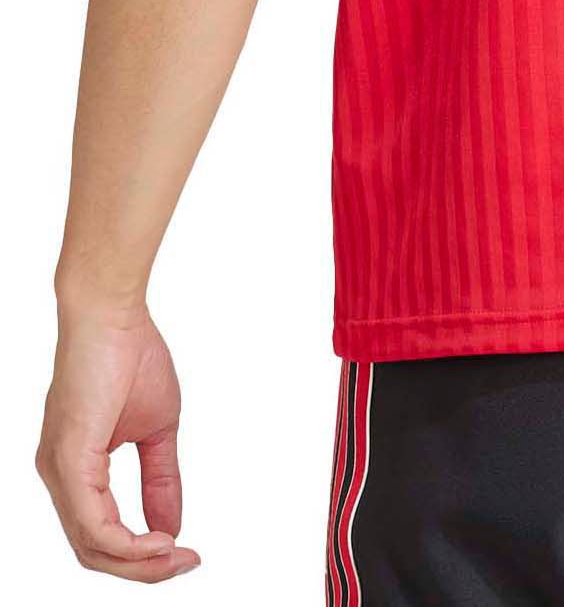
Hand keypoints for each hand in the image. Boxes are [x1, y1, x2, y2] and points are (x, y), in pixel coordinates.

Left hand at [37, 304, 200, 581]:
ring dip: (138, 562)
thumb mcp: (157, 428)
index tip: (187, 552)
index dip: (143, 554)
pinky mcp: (68, 459)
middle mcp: (57, 477)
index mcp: (75, 470)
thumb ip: (162, 478)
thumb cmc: (130, 355)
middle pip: (93, 551)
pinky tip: (158, 540)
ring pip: (90, 544)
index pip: (101, 534)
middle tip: (186, 563)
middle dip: (142, 569)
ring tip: (177, 555)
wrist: (112, 313)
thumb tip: (173, 525)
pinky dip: (127, 541)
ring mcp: (58, 471)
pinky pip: (92, 522)